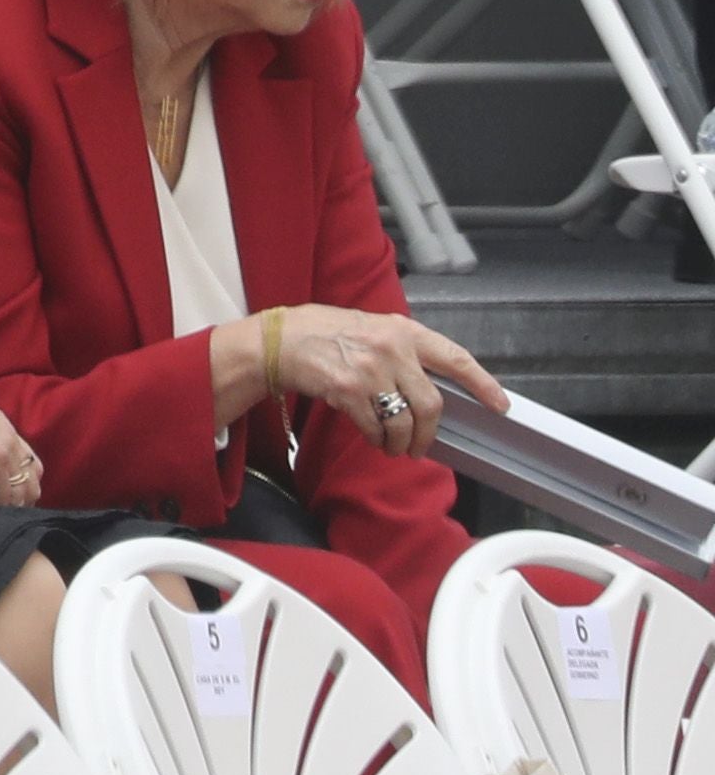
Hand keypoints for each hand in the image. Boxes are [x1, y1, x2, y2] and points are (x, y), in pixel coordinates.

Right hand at [263, 305, 504, 459]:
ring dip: (402, 442)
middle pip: (431, 403)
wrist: (274, 341)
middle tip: (420, 446)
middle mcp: (390, 347)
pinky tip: (371, 437)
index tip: (499, 405)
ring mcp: (370, 369)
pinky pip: (376, 426)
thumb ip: (398, 349)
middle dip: (428, 432)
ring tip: (392, 446)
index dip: (482, 383)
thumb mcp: (366, 327)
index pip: (454, 358)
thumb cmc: (318, 332)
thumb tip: (427, 384)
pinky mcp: (349, 389)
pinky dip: (377, 439)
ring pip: (405, 421)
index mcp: (400, 330)